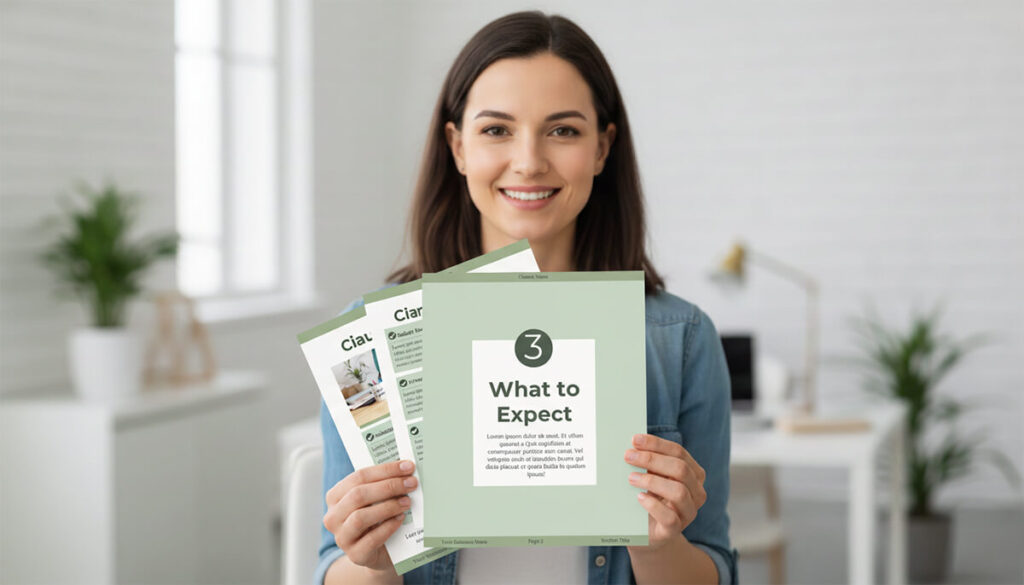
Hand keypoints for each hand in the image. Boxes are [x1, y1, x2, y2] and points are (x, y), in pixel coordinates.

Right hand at [323, 460, 417, 570]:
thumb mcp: (376, 500)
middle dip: (389, 486)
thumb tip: (405, 469)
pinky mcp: (355, 555)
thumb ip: (383, 485)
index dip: (384, 470)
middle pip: (358, 495)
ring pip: (360, 517)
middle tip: (412, 483)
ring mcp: (342, 537)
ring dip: (387, 507)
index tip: (407, 466)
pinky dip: (388, 527)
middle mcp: (333, 517)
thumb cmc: (378, 519)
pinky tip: (401, 519)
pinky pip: (371, 539)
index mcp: (335, 496)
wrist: (380, 552)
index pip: (358, 476)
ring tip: (407, 502)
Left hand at [624, 434, 706, 548]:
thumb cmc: (650, 499)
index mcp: (693, 474)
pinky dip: (653, 505)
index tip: (635, 440)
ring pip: (679, 492)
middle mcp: (696, 492)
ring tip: (631, 478)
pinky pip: (670, 518)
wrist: (648, 533)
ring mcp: (688, 512)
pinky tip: (639, 498)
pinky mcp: (675, 530)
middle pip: (680, 469)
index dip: (657, 444)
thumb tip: (633, 444)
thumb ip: (649, 463)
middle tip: (628, 456)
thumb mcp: (652, 477)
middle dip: (652, 459)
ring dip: (652, 481)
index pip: (679, 453)